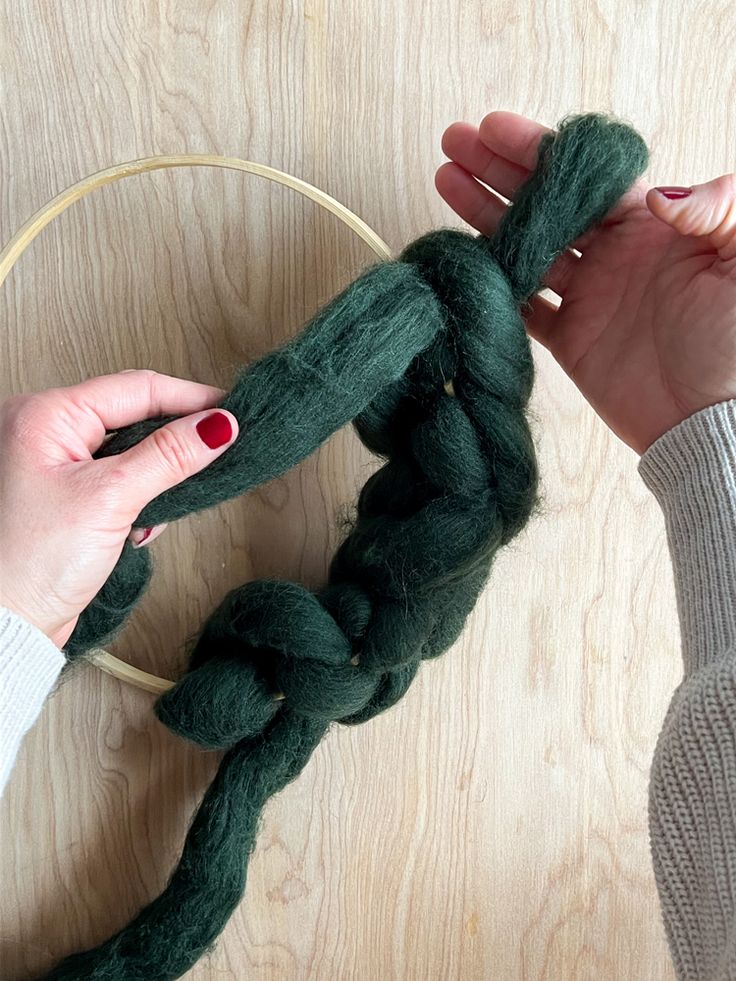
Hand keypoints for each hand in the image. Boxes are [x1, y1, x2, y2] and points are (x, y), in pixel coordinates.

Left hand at [0, 369, 238, 649]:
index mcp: (45, 415)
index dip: (190, 398)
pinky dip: (138, 497)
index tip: (233, 411)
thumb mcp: (111, 499)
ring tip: (173, 498)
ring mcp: (53, 464)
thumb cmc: (30, 563)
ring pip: (129, 448)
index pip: (136, 388)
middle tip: (219, 446)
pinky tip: (140, 527)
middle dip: (174, 438)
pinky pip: (117, 477)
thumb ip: (169, 456)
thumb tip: (217, 426)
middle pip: (133, 413)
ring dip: (157, 475)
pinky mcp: (63, 494)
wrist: (6, 625)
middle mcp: (45, 430)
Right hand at [436, 111, 735, 452]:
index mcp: (653, 226)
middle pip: (547, 203)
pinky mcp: (571, 340)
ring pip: (527, 246)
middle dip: (499, 171)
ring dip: (487, 216)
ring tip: (446, 182)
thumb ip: (718, 209)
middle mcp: (615, 255)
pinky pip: (525, 305)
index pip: (586, 177)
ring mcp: (590, 297)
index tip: (495, 129)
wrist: (712, 421)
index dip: (539, 150)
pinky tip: (466, 256)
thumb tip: (660, 193)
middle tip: (455, 145)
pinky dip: (497, 283)